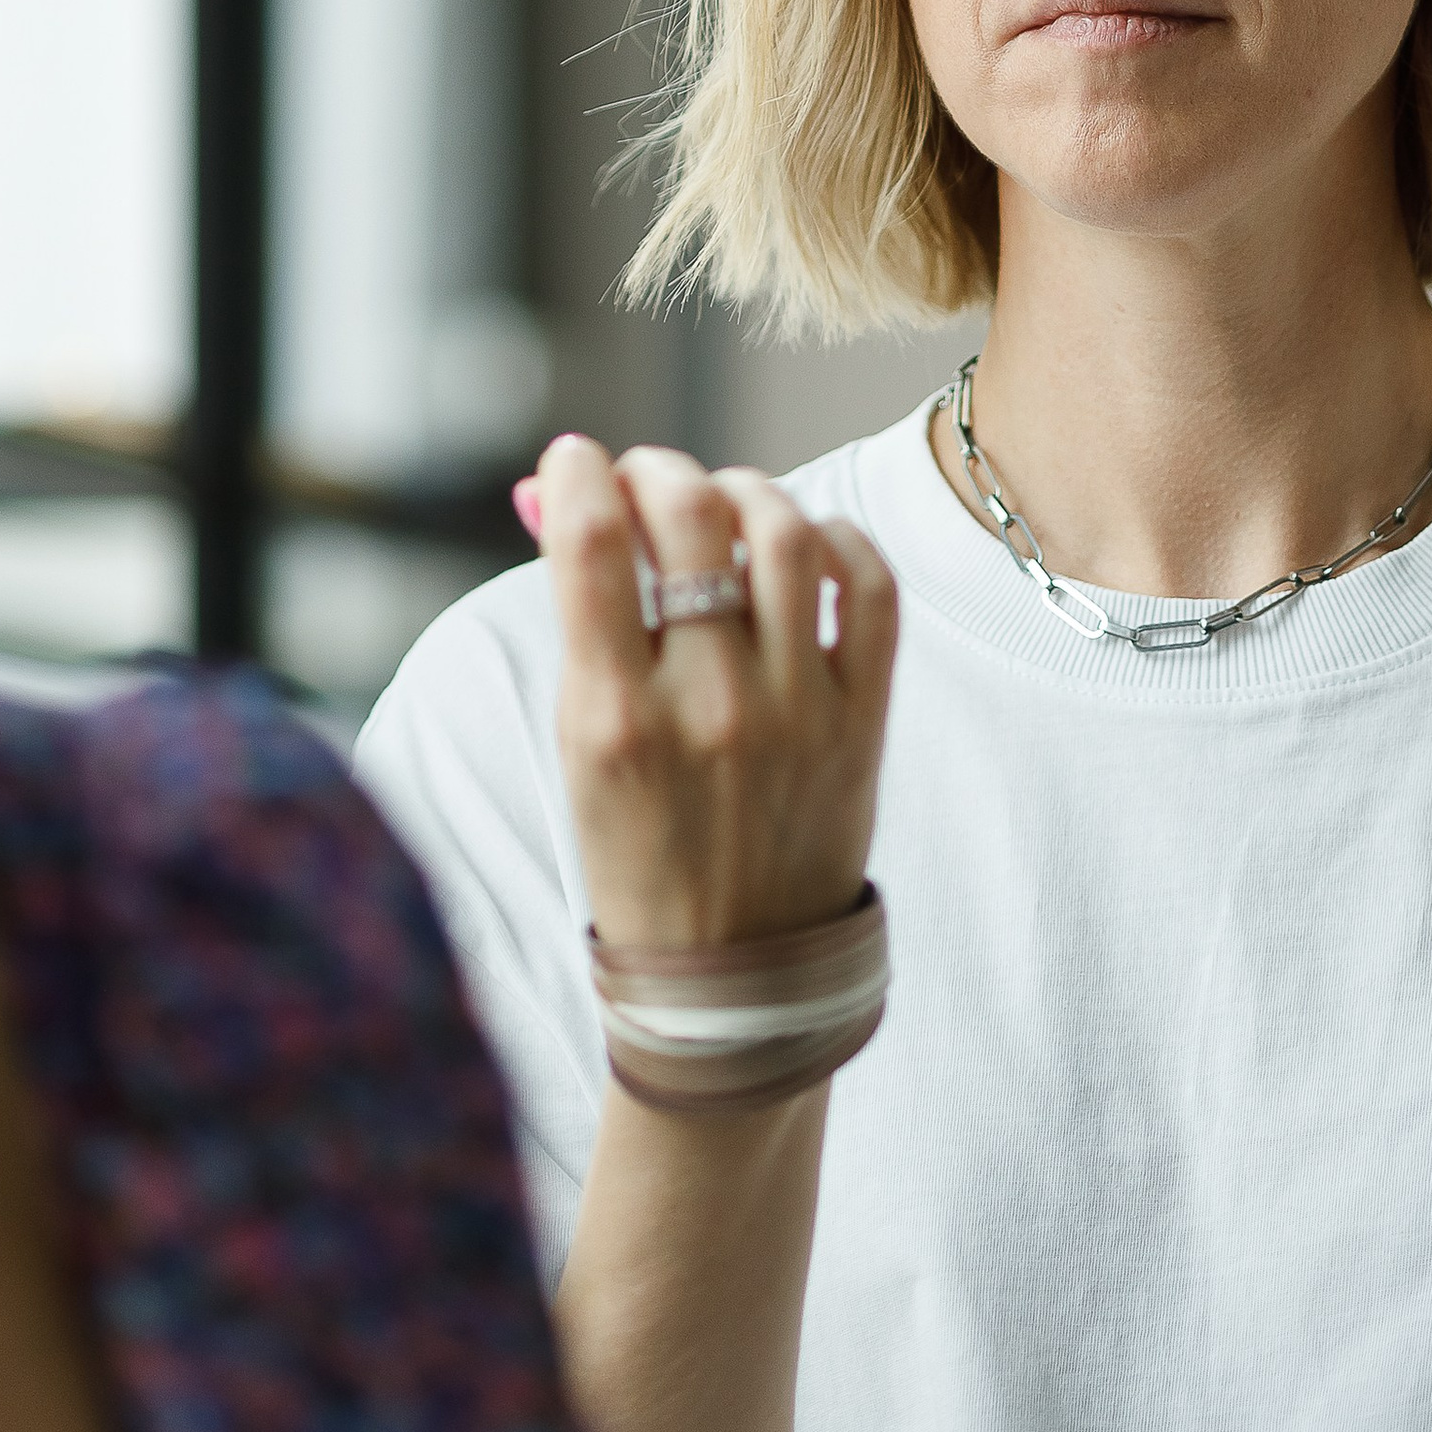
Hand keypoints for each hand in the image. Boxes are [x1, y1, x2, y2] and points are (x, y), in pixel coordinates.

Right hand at [531, 436, 898, 957]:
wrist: (731, 972)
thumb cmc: (637, 846)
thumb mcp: (580, 744)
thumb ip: (581, 620)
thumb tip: (563, 495)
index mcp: (613, 718)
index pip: (589, 541)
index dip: (580, 470)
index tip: (577, 459)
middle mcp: (706, 707)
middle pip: (690, 516)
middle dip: (657, 470)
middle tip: (647, 479)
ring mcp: (794, 711)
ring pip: (784, 533)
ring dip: (747, 492)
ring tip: (724, 505)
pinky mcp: (860, 720)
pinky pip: (869, 586)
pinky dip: (837, 540)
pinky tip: (805, 546)